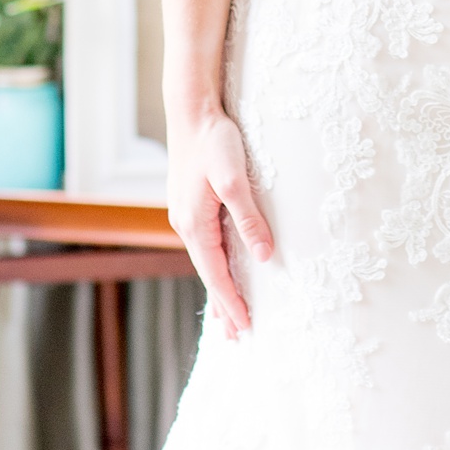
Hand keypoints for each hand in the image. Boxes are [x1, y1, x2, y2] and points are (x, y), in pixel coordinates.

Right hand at [166, 106, 273, 336]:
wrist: (191, 111)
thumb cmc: (215, 141)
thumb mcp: (235, 179)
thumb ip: (249, 218)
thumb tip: (264, 256)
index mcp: (195, 224)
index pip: (216, 275)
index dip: (232, 302)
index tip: (246, 327)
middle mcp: (186, 225)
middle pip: (208, 274)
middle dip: (223, 306)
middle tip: (237, 338)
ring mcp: (186, 215)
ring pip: (205, 261)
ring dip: (217, 289)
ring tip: (225, 318)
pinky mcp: (190, 205)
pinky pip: (204, 246)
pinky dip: (213, 266)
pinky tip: (218, 269)